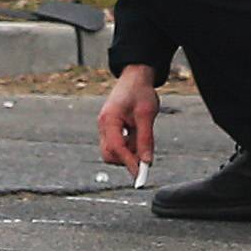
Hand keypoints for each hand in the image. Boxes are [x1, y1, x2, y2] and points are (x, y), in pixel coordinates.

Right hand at [97, 63, 158, 177]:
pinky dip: (128, 144)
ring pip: (113, 151)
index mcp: (110, 119)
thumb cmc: (140, 91)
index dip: (128, 162)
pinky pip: (117, 144)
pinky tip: (137, 130)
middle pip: (109, 154)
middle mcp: (104, 124)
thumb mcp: (146, 114)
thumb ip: (146, 139)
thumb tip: (147, 162)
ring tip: (142, 132)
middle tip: (144, 152)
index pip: (116, 148)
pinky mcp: (110, 128)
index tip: (140, 174)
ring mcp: (105, 126)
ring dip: (129, 150)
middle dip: (126, 158)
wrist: (135, 75)